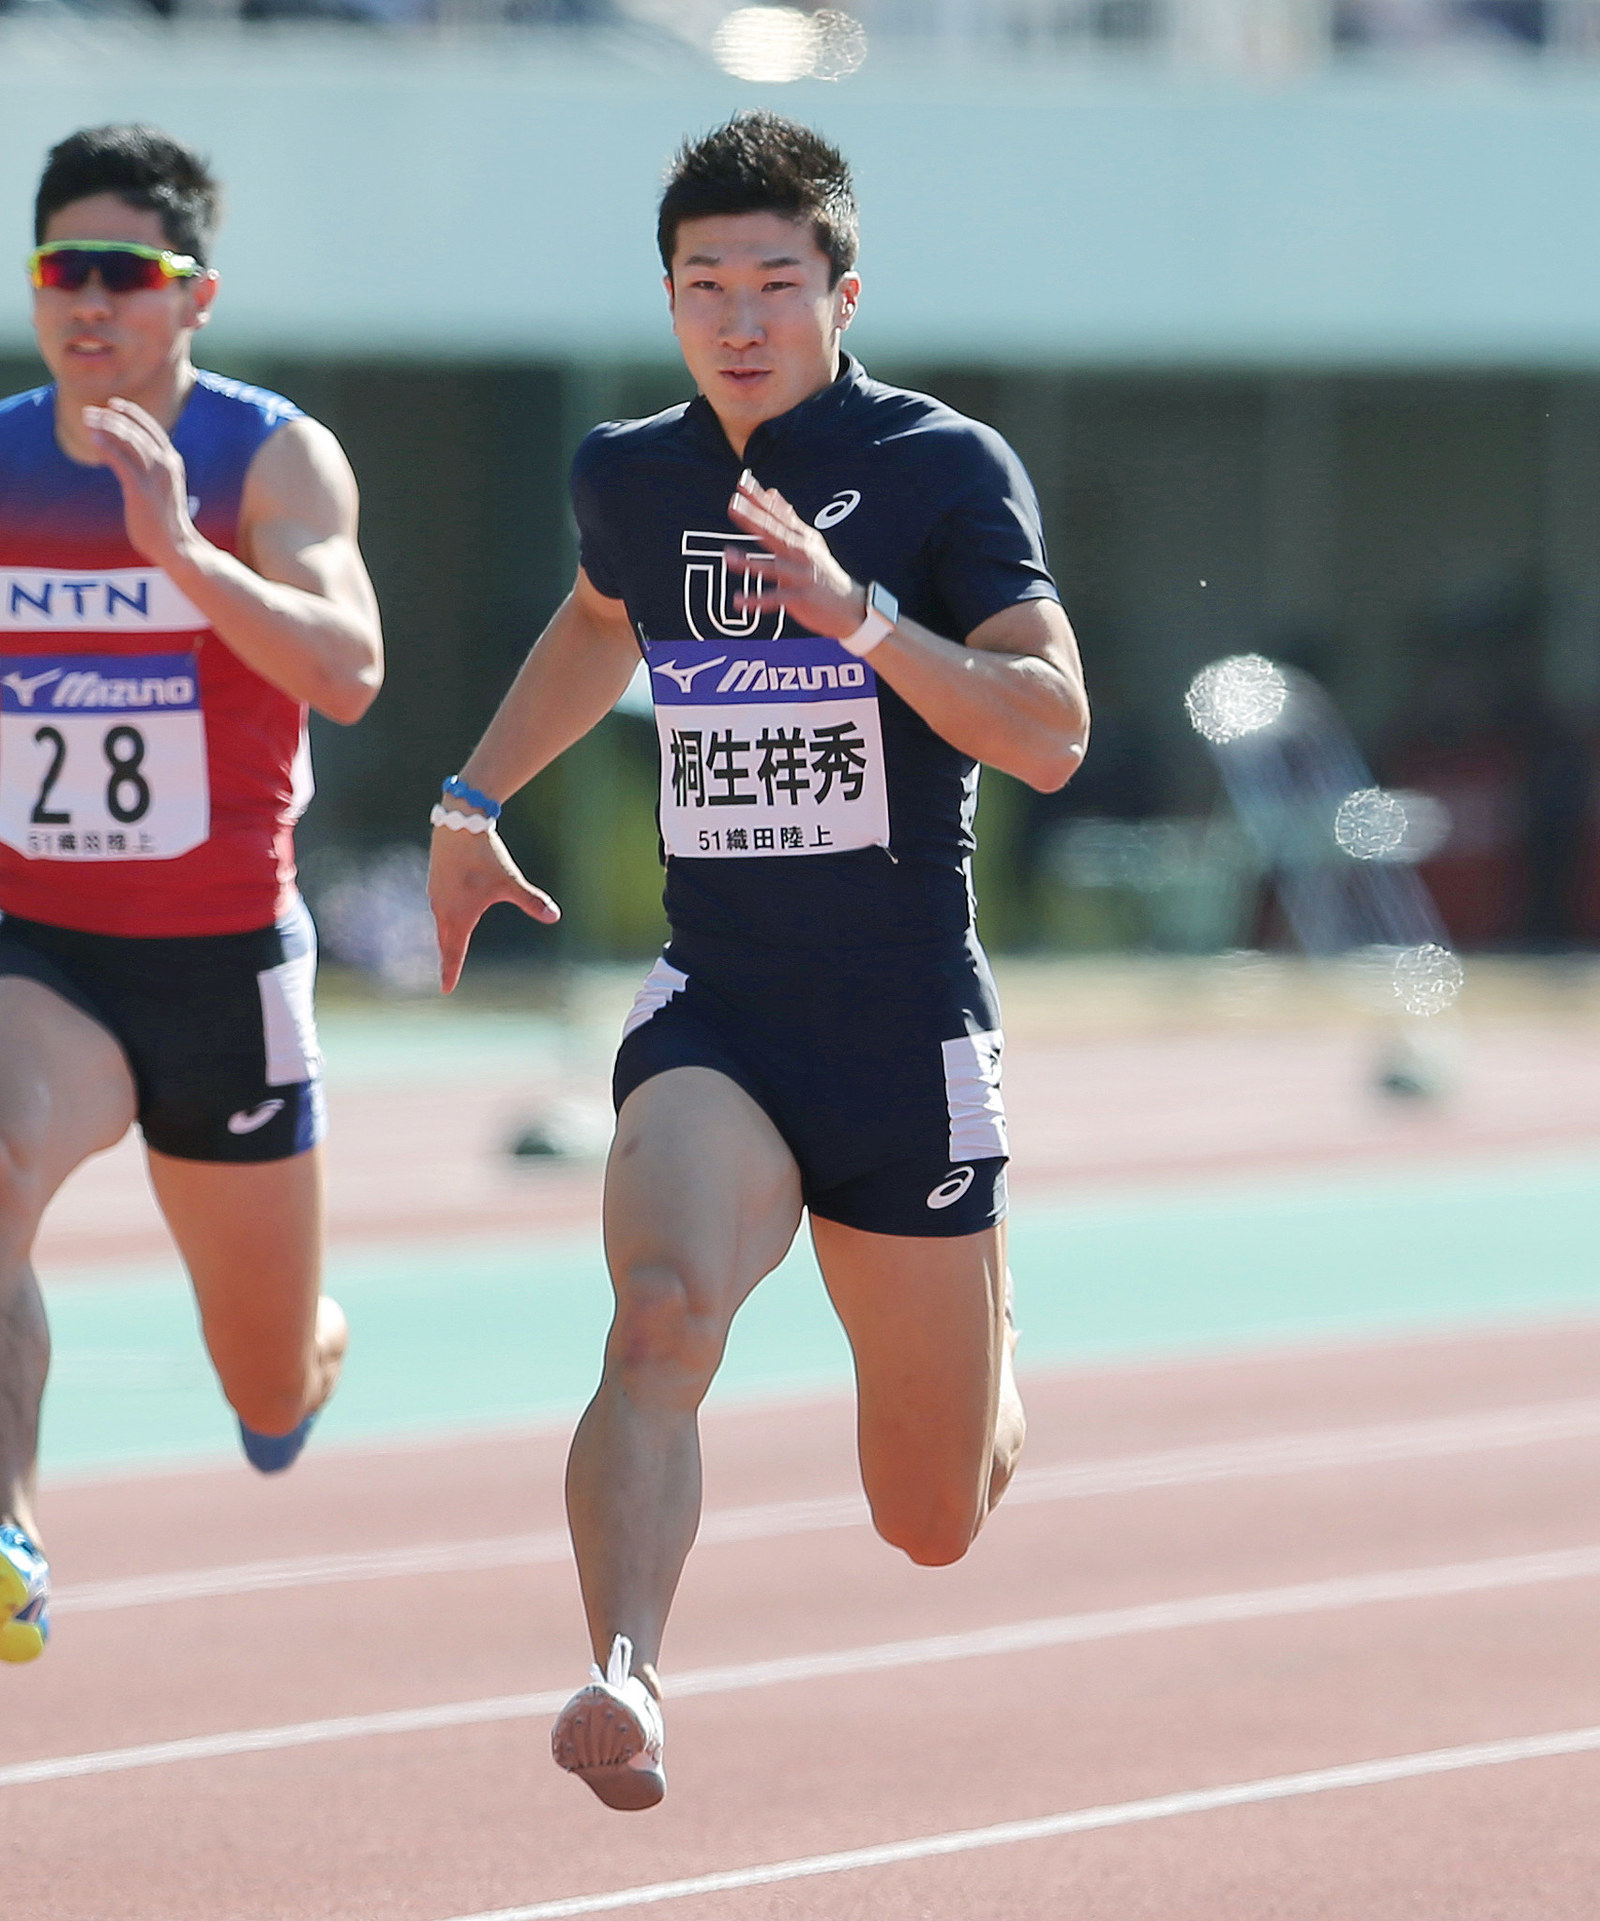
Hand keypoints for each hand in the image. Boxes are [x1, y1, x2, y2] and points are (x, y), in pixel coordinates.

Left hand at [82, 397, 200, 572]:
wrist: (176, 546)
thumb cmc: (165, 521)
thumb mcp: (161, 489)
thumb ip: (149, 472)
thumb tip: (127, 462)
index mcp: (172, 463)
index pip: (152, 430)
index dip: (133, 414)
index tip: (114, 405)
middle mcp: (166, 466)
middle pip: (137, 432)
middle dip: (113, 418)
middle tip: (91, 411)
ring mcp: (155, 478)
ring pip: (130, 442)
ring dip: (107, 427)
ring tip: (88, 420)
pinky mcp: (141, 491)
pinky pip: (122, 462)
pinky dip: (107, 448)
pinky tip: (93, 440)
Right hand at [428, 816, 559, 993]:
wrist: (459, 823)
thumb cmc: (484, 856)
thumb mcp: (510, 881)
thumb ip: (531, 900)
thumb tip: (554, 916)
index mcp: (458, 917)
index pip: (453, 953)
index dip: (450, 972)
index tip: (446, 991)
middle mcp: (442, 908)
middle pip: (444, 940)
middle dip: (447, 957)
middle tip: (447, 974)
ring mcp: (436, 893)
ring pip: (440, 921)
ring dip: (444, 935)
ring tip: (448, 946)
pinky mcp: (435, 879)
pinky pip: (439, 905)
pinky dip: (444, 915)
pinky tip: (450, 911)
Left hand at [726, 471, 865, 640]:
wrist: (851, 606)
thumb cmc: (824, 572)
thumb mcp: (809, 541)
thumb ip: (787, 518)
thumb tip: (771, 493)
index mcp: (802, 537)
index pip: (778, 513)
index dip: (759, 497)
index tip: (742, 482)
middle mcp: (802, 553)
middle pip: (775, 533)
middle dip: (754, 518)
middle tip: (733, 505)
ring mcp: (802, 575)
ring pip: (773, 567)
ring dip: (750, 562)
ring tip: (728, 556)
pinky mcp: (802, 598)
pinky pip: (776, 599)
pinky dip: (757, 601)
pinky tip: (738, 601)